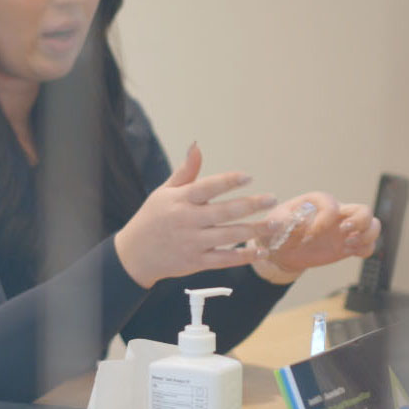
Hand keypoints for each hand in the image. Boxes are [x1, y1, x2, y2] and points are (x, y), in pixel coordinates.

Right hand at [114, 143, 277, 288]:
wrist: (134, 255)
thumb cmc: (153, 218)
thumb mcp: (164, 192)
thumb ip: (186, 172)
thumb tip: (197, 145)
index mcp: (180, 200)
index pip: (207, 187)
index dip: (228, 181)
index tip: (248, 177)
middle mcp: (187, 221)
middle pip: (224, 212)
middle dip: (250, 205)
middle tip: (272, 199)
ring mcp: (193, 243)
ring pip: (229, 236)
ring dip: (254, 230)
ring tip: (274, 223)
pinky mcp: (196, 262)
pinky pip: (224, 259)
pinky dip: (244, 256)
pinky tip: (262, 251)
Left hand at [250, 193, 380, 284]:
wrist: (281, 251)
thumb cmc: (277, 231)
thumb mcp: (275, 223)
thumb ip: (284, 221)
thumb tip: (296, 222)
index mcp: (318, 202)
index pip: (331, 204)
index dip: (325, 219)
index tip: (311, 234)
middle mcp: (336, 213)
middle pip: (364, 210)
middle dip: (359, 221)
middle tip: (343, 232)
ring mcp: (345, 230)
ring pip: (373, 225)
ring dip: (367, 236)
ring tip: (349, 244)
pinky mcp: (348, 246)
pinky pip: (368, 245)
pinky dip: (365, 249)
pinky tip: (351, 252)